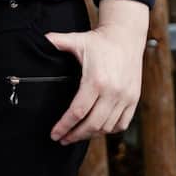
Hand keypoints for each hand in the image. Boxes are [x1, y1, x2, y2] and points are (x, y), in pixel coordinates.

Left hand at [45, 1, 147, 144]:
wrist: (126, 37)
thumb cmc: (99, 41)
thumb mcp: (77, 39)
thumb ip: (57, 41)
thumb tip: (41, 40)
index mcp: (96, 80)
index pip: (78, 111)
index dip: (65, 126)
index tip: (54, 134)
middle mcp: (112, 92)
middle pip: (92, 125)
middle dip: (75, 135)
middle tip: (62, 139)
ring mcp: (125, 97)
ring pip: (107, 127)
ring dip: (91, 134)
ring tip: (77, 135)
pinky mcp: (134, 99)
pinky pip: (122, 124)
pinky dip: (109, 130)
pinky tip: (97, 129)